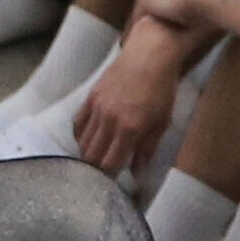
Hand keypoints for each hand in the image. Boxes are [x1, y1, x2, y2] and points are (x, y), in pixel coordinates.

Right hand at [71, 23, 189, 176]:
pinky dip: (80, 137)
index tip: (112, 183)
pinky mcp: (90, 98)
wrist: (149, 57)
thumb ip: (146, 150)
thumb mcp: (161, 123)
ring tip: (95, 159)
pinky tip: (88, 141)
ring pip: (82, 142)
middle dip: (95, 170)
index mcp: (130, 129)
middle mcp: (109, 121)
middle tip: (102, 174)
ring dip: (88, 154)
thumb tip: (136, 174)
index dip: (109, 178)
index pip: (110, 164)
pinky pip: (77, 124)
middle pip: (92, 156)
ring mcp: (97, 109)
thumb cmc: (161, 91)